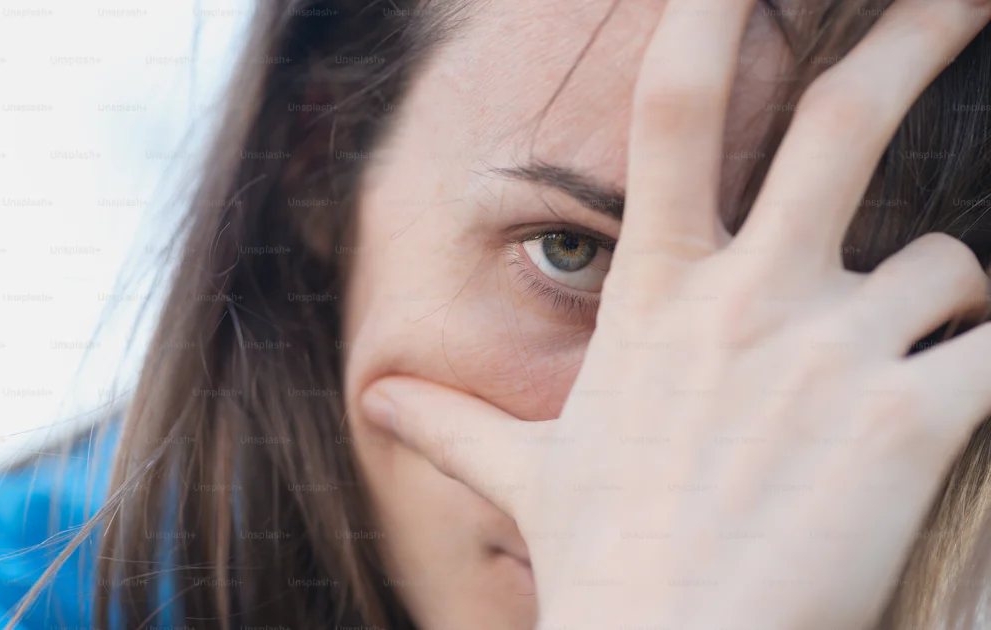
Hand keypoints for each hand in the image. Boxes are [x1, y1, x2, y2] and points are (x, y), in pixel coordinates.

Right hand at [358, 0, 990, 627]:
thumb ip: (453, 423)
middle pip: (843, 121)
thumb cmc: (603, 564)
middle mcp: (746, 300)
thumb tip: (374, 398)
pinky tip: (962, 399)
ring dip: (948, 298)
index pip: (668, 113)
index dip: (705, 16)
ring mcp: (830, 352)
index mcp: (656, 297)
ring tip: (922, 352)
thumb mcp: (526, 476)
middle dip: (912, 40)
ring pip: (948, 264)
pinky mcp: (910, 419)